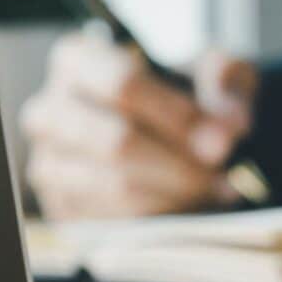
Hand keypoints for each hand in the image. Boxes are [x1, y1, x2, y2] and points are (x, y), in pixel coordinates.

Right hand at [21, 32, 258, 218]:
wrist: (172, 133)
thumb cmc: (187, 93)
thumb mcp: (215, 71)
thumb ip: (227, 81)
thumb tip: (232, 124)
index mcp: (77, 60)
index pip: (121, 84)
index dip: (177, 114)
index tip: (223, 138)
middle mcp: (49, 111)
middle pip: (116, 142)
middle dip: (181, 162)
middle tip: (223, 170)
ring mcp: (49, 163)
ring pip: (116, 186)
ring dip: (176, 192)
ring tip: (216, 187)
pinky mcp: (63, 208)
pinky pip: (115, 221)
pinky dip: (162, 216)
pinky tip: (193, 204)